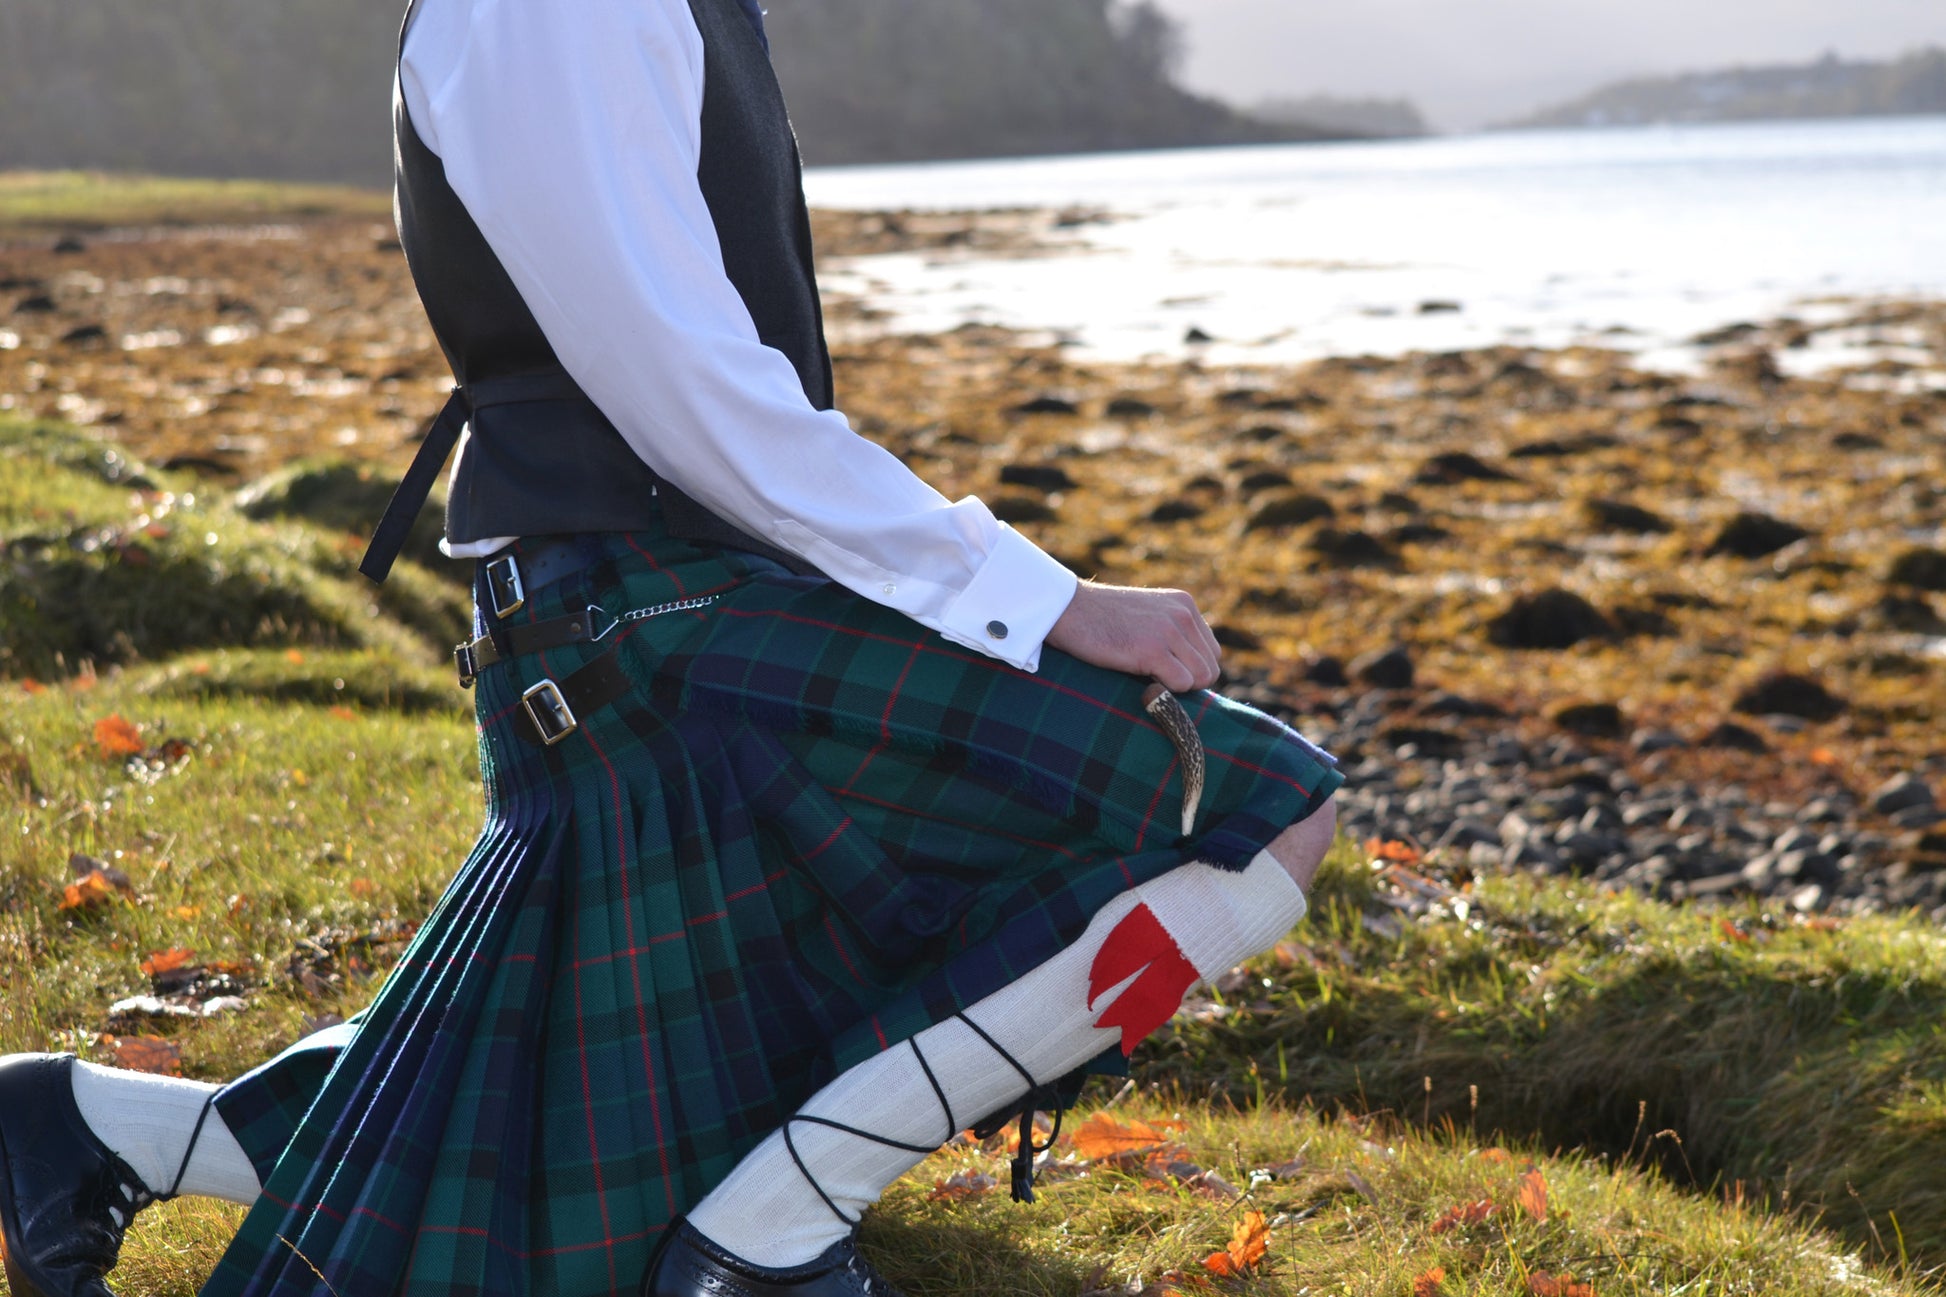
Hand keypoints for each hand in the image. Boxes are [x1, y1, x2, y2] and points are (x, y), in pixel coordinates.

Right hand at [1044, 581, 1221, 692]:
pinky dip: (1165, 692)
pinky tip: (1140, 681)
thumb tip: (1193, 675)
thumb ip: (1172, 634)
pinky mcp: (1152, 649)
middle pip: (1210, 669)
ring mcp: (1169, 630)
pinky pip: (1181, 684)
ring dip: (1177, 688)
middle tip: (1156, 680)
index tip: (1165, 672)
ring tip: (1147, 679)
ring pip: (1201, 679)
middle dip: (1188, 682)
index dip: (1192, 670)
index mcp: (1185, 605)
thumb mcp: (1147, 616)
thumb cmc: (1101, 619)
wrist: (1067, 609)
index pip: (1212, 653)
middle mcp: (1183, 615)